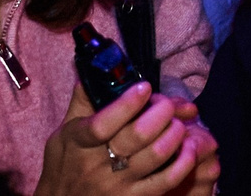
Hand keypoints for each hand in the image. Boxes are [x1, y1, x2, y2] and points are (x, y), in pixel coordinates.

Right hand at [39, 81, 216, 195]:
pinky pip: (168, 180)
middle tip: (164, 104)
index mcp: (79, 142)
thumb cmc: (64, 165)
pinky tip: (188, 147)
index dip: (128, 103)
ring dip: (175, 132)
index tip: (145, 87)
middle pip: (138, 135)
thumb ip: (82, 99)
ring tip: (177, 122)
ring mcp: (119, 185)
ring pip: (157, 154)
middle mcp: (99, 165)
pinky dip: (184, 161)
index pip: (104, 123)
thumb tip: (98, 66)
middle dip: (161, 111)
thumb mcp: (63, 132)